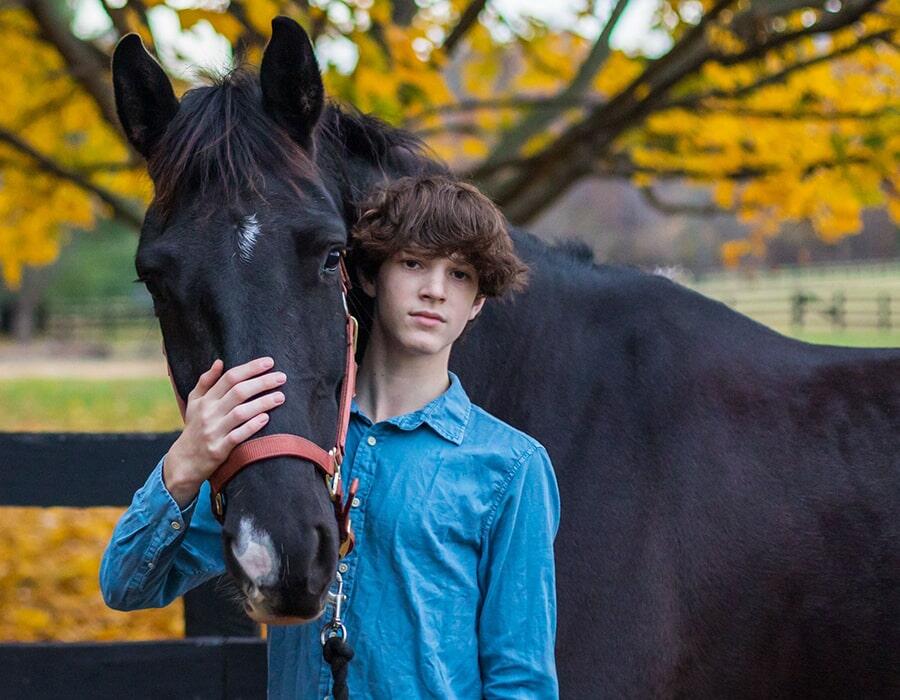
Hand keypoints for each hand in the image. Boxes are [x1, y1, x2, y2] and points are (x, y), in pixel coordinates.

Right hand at [163, 357, 286, 507]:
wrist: (184, 462)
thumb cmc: (194, 428)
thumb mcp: (194, 403)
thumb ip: (205, 382)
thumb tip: (219, 362)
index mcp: (205, 400)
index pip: (230, 377)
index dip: (250, 368)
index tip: (270, 362)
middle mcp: (209, 413)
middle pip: (238, 392)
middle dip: (262, 382)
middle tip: (282, 377)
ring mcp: (214, 431)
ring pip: (240, 413)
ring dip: (262, 403)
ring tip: (281, 396)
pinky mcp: (219, 449)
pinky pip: (237, 436)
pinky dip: (251, 426)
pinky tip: (266, 418)